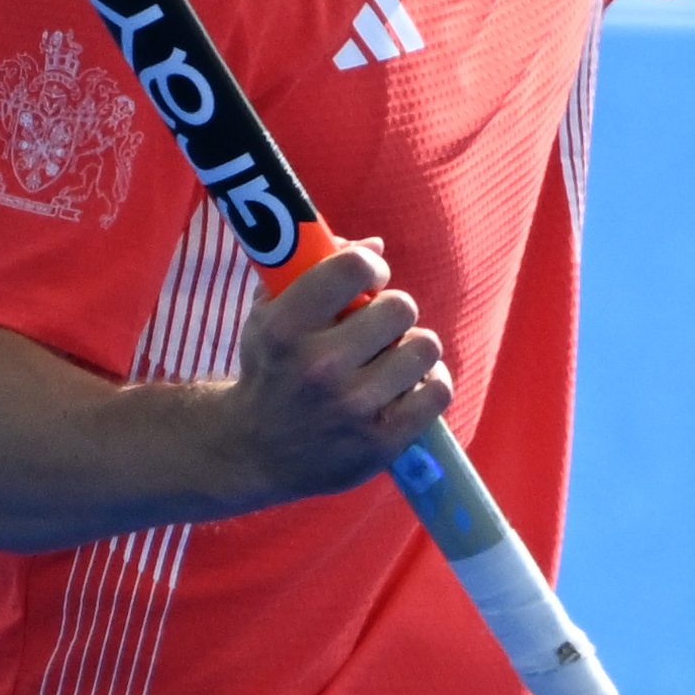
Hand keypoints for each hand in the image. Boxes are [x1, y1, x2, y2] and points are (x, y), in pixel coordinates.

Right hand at [233, 238, 451, 499]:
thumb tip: (375, 244)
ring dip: (412, 348)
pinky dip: (429, 383)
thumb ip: (312, 270)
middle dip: (392, 311)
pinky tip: (405, 385)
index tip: (368, 280)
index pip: (352, 267)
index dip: (370, 267)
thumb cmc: (271, 369)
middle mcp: (319, 367)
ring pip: (425, 347)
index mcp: (284, 328)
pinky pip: (438, 390)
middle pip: (401, 307)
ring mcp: (352, 408)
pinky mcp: (381, 441)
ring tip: (388, 359)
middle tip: (377, 327)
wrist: (256, 450)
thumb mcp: (270, 315)